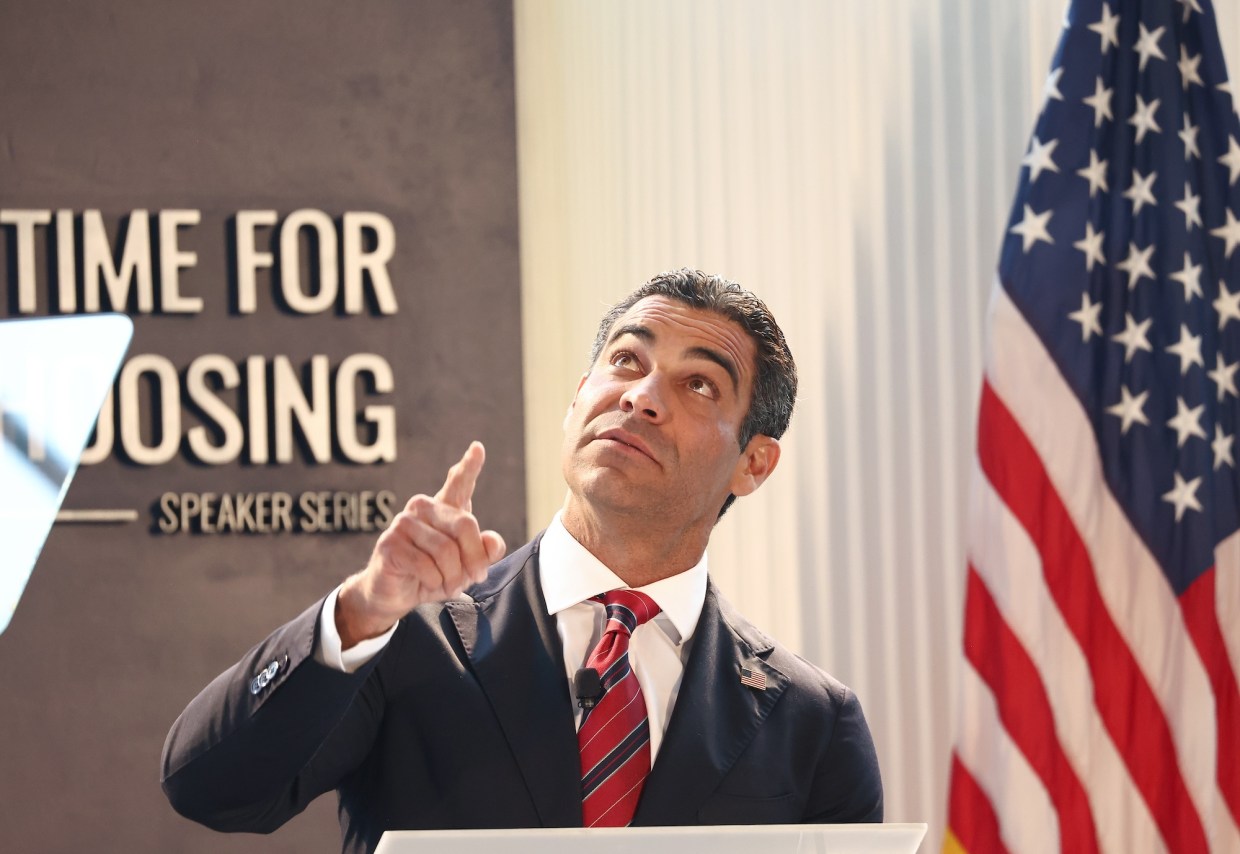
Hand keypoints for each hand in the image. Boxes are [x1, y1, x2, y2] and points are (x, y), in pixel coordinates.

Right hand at [336, 441, 506, 647]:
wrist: (396, 595)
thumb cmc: (433, 575)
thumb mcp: (465, 567)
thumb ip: (484, 552)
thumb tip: (492, 542)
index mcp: (443, 509)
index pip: (458, 483)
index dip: (469, 466)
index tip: (478, 448)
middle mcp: (423, 508)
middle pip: (465, 525)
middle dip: (474, 559)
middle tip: (475, 578)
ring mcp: (404, 523)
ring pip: (446, 551)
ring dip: (453, 576)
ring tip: (449, 586)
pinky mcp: (390, 543)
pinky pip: (426, 565)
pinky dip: (435, 582)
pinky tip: (430, 584)